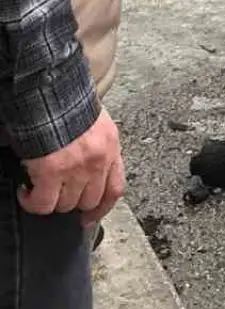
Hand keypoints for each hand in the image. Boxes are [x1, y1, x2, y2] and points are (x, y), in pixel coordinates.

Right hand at [20, 110, 125, 226]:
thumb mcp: (93, 122)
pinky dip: (32, 202)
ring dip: (50, 201)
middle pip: (89, 201)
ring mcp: (77, 168)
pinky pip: (43, 203)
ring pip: (66, 205)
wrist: (50, 90)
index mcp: (110, 146)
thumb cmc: (67, 101)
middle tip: (56, 196)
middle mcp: (98, 160)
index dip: (102, 208)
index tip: (90, 218)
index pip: (116, 187)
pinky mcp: (53, 172)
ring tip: (38, 191)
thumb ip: (94, 145)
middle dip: (71, 202)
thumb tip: (84, 166)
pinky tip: (26, 193)